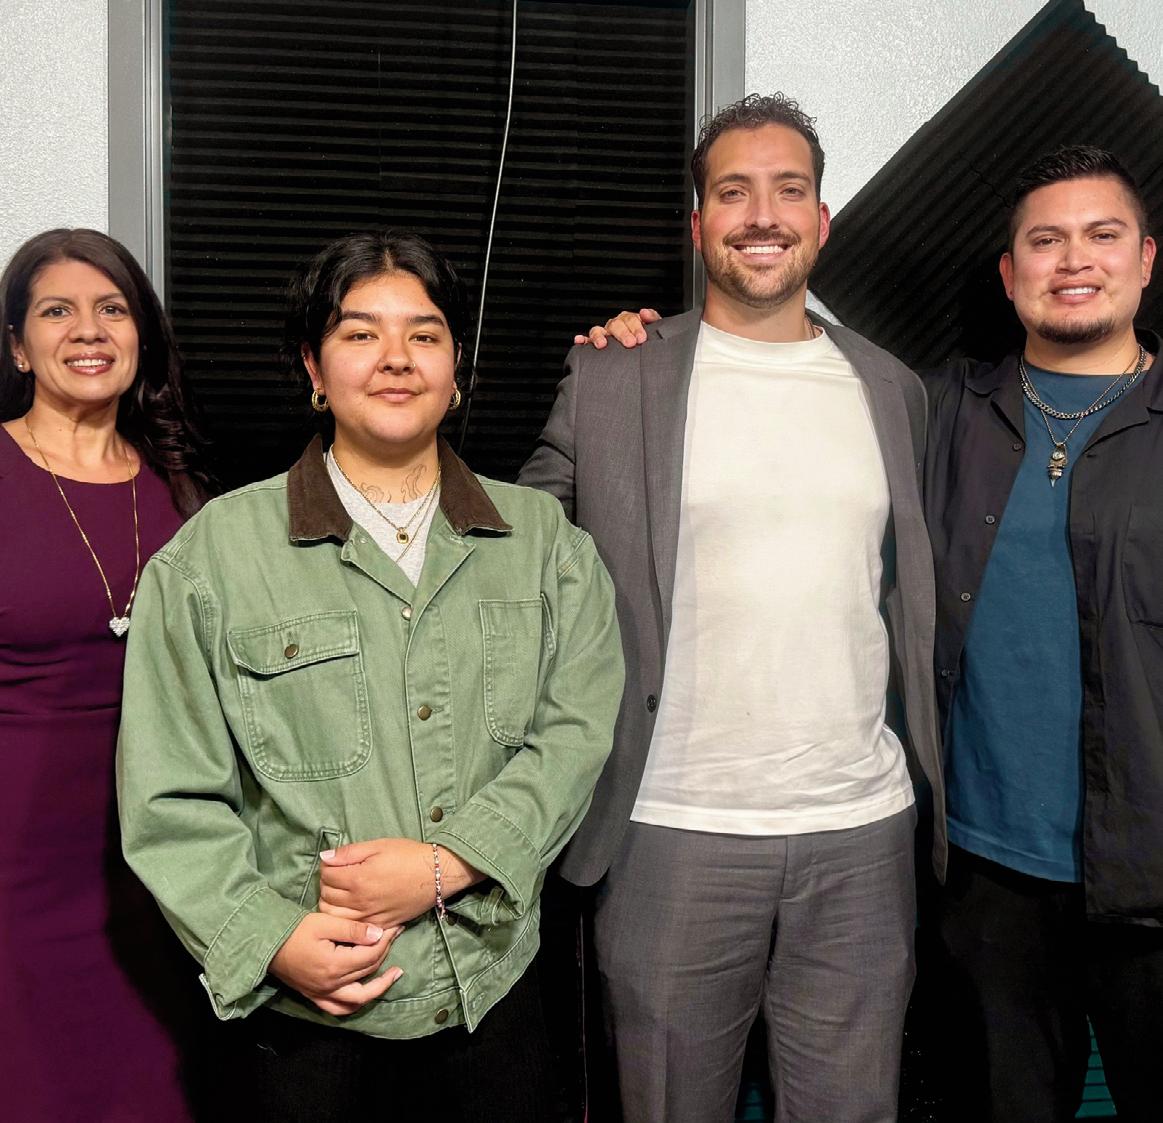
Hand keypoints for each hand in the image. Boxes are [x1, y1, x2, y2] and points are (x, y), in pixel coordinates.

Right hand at [268, 912, 402, 1015]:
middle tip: (395, 937)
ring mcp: (322, 994)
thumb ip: (352, 929)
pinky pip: (339, 1009)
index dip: (386, 940)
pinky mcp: (315, 996)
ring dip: (378, 988)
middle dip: (385, 953)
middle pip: (368, 972)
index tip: (395, 927)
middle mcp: (331, 985)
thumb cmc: (295, 930)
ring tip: (393, 975)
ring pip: (358, 999)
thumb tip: (378, 934)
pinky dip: (355, 1004)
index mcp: (335, 965)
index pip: (370, 955)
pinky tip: (365, 995)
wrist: (267, 945)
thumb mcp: (325, 922)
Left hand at [318, 837, 483, 928]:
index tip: (336, 862)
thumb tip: (325, 857)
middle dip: (327, 884)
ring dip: (331, 903)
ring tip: (342, 892)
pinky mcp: (378, 925)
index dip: (328, 866)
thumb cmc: (408, 856)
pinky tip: (351, 907)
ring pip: (333, 916)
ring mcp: (368, 916)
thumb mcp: (379, 846)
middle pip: (325, 896)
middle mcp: (360, 901)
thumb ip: (349, 852)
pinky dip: (344, 918)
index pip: (326, 874)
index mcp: (358, 878)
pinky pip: (350, 927)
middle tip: (338, 876)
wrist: (436, 875)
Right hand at [574, 307, 660, 348]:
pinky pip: (587, 340)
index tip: (641, 338)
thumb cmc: (647, 340)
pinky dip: (582, 340)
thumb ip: (653, 319)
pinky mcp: (595, 343)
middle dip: (622, 334)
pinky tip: (579, 340)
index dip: (636, 328)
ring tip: (602, 344)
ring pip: (598, 330)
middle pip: (615, 324)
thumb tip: (645, 312)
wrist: (645, 355)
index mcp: (629, 320)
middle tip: (630, 344)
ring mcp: (605, 334)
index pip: (630, 319)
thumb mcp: (654, 329)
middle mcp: (615, 325)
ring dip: (599, 336)